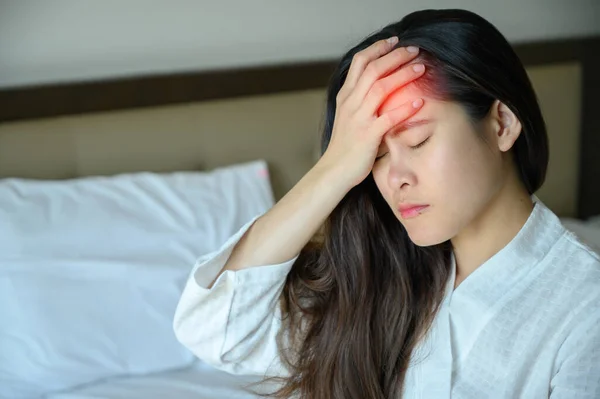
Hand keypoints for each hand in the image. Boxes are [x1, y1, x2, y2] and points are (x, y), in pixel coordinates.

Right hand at [319, 37, 425, 188]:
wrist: (334, 171)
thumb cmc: (346, 146)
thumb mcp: (349, 117)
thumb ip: (362, 101)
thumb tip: (385, 89)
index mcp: (345, 96)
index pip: (360, 62)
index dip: (378, 48)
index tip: (395, 41)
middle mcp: (350, 103)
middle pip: (373, 69)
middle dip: (396, 56)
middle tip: (415, 50)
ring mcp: (358, 119)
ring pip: (381, 88)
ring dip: (403, 75)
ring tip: (421, 68)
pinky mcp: (367, 136)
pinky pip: (388, 118)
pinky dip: (405, 108)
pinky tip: (420, 102)